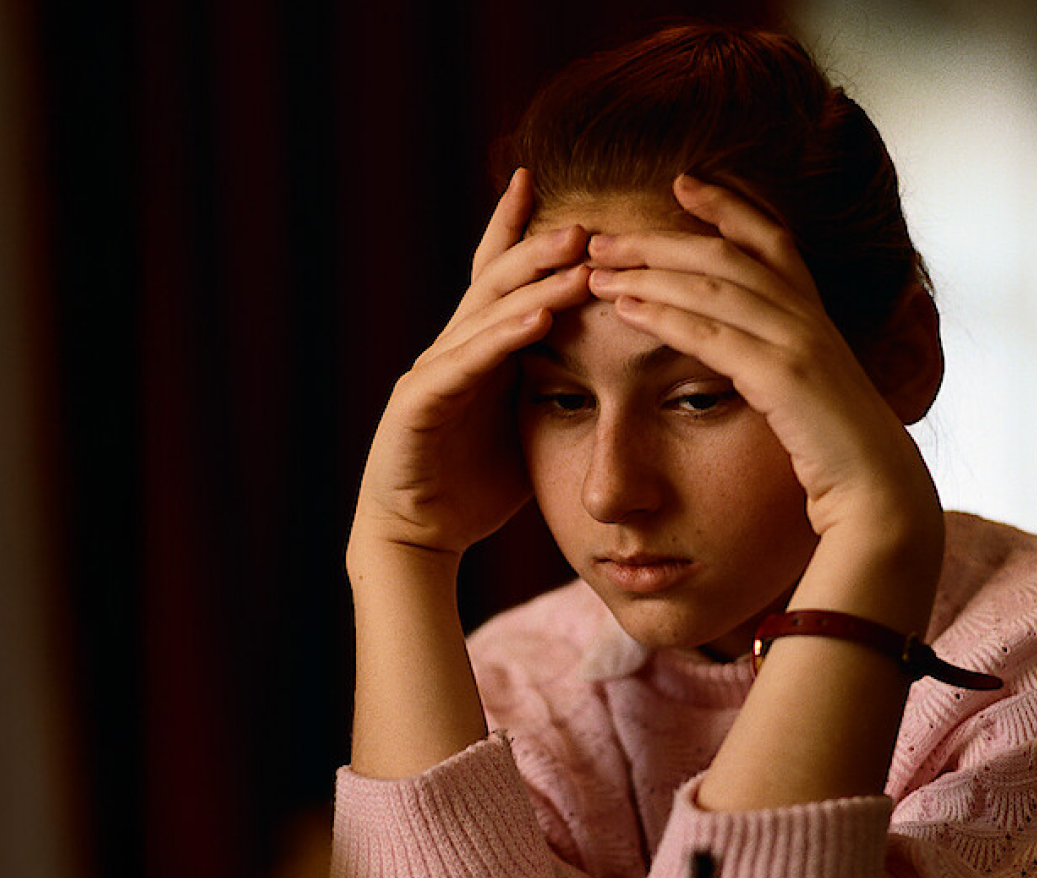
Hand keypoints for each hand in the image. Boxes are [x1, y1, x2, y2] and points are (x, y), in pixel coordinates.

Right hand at [351, 168, 592, 559]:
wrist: (420, 535)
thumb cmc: (478, 481)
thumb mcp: (530, 422)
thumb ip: (557, 384)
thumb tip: (616, 358)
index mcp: (479, 348)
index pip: (497, 275)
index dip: (517, 229)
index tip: (541, 183)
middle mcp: (452, 347)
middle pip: (496, 282)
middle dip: (539, 247)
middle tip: (587, 221)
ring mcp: (432, 372)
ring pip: (486, 314)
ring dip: (534, 285)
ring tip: (575, 259)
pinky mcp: (420, 405)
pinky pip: (466, 364)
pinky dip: (503, 338)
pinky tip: (538, 319)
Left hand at [585, 175, 941, 559]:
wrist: (881, 493)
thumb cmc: (840, 451)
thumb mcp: (811, 391)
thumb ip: (783, 362)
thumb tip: (751, 357)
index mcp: (815, 316)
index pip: (770, 239)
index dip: (728, 205)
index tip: (682, 182)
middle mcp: (808, 318)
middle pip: (724, 256)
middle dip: (659, 240)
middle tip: (602, 235)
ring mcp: (798, 344)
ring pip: (712, 288)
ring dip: (648, 273)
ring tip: (596, 269)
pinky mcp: (784, 378)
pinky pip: (712, 336)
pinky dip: (664, 316)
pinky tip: (625, 309)